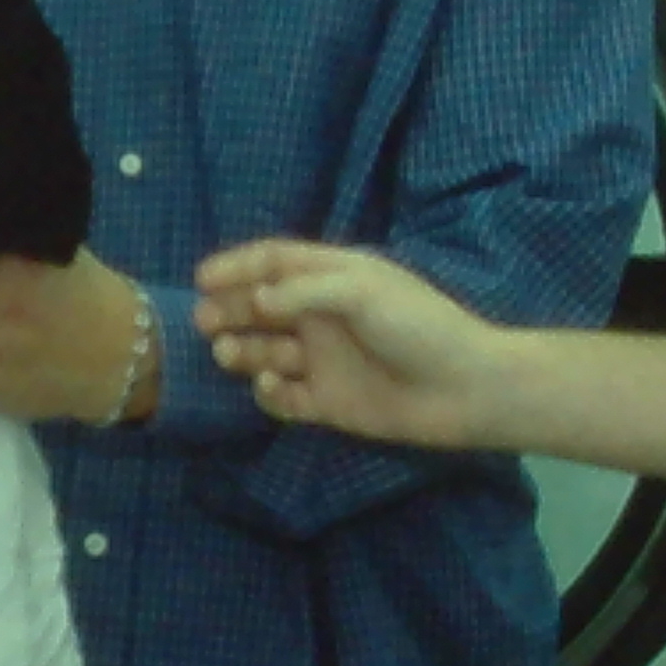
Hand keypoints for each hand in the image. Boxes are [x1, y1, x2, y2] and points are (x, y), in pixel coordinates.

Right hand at [195, 236, 505, 446]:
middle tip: (203, 321)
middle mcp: (324, 317)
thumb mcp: (361, 291)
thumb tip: (255, 297)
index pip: (276, 263)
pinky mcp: (328, 403)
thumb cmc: (418, 326)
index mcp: (335, 279)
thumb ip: (304, 290)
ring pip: (266, 351)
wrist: (464, 388)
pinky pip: (285, 397)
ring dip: (243, 350)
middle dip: (230, 311)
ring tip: (226, 353)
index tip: (201, 279)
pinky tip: (273, 384)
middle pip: (262, 308)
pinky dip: (270, 391)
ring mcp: (324, 361)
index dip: (238, 266)